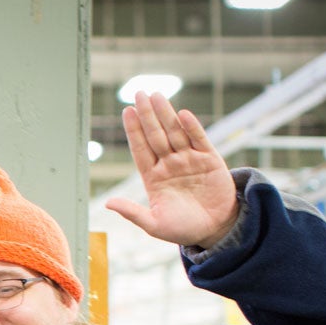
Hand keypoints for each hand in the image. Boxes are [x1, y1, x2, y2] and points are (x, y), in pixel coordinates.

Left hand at [105, 92, 238, 247]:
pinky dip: (192, 128)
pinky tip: (183, 114)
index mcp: (153, 177)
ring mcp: (189, 160)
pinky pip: (199, 140)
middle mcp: (169, 164)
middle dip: (147, 115)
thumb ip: (133, 212)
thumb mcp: (154, 224)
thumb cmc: (183, 229)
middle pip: (156, 135)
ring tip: (156, 96)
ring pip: (175, 133)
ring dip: (166, 115)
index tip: (126, 112)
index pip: (140, 149)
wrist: (216, 230)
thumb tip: (108, 204)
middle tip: (139, 93)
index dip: (134, 131)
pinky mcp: (209, 160)